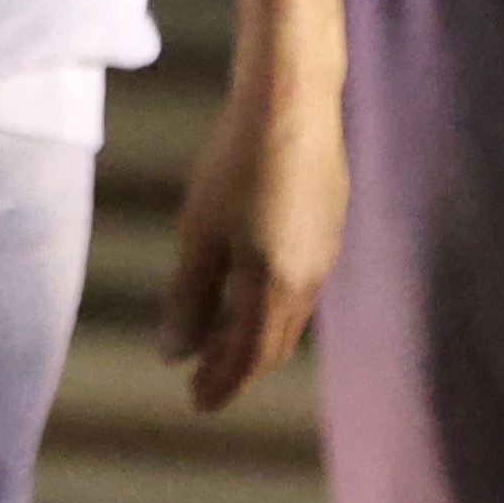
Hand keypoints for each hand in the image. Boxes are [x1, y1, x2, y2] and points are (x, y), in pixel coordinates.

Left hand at [161, 61, 343, 411]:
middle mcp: (311, 279)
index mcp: (278, 289)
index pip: (250, 357)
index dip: (223, 383)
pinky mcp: (330, 220)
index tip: (196, 402)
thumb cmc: (236, 166)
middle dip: (239, 366)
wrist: (293, 100)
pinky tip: (253, 286)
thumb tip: (173, 355)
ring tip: (223, 339)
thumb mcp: (199, 235)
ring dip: (257, 334)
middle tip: (205, 380)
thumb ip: (188, 298)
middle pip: (275, 341)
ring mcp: (326, 249)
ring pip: (291, 313)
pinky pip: (302, 283)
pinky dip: (273, 302)